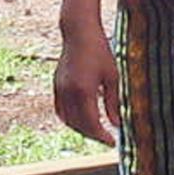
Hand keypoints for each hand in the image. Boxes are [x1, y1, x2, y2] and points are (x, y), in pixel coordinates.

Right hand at [53, 28, 121, 148]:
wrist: (79, 32)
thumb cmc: (100, 51)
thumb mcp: (112, 76)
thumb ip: (114, 102)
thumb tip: (117, 124)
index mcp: (84, 91)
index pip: (92, 124)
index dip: (102, 136)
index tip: (112, 142)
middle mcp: (69, 93)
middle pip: (79, 125)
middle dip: (93, 136)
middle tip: (106, 139)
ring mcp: (60, 89)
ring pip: (68, 120)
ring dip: (81, 129)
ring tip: (96, 131)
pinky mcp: (56, 86)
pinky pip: (61, 110)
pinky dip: (70, 119)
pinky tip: (81, 120)